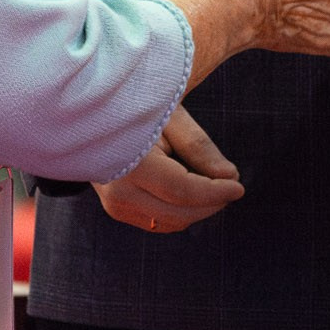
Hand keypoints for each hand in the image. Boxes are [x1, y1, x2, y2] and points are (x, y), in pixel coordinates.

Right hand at [95, 107, 243, 232]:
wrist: (90, 113)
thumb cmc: (133, 106)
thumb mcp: (169, 116)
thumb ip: (198, 146)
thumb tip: (230, 176)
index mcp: (130, 163)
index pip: (181, 190)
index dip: (214, 192)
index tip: (238, 187)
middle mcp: (117, 190)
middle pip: (178, 213)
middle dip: (211, 204)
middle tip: (229, 185)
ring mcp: (114, 204)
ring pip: (170, 222)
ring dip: (196, 209)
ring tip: (206, 180)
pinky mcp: (115, 210)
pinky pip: (158, 221)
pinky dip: (179, 211)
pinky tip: (186, 187)